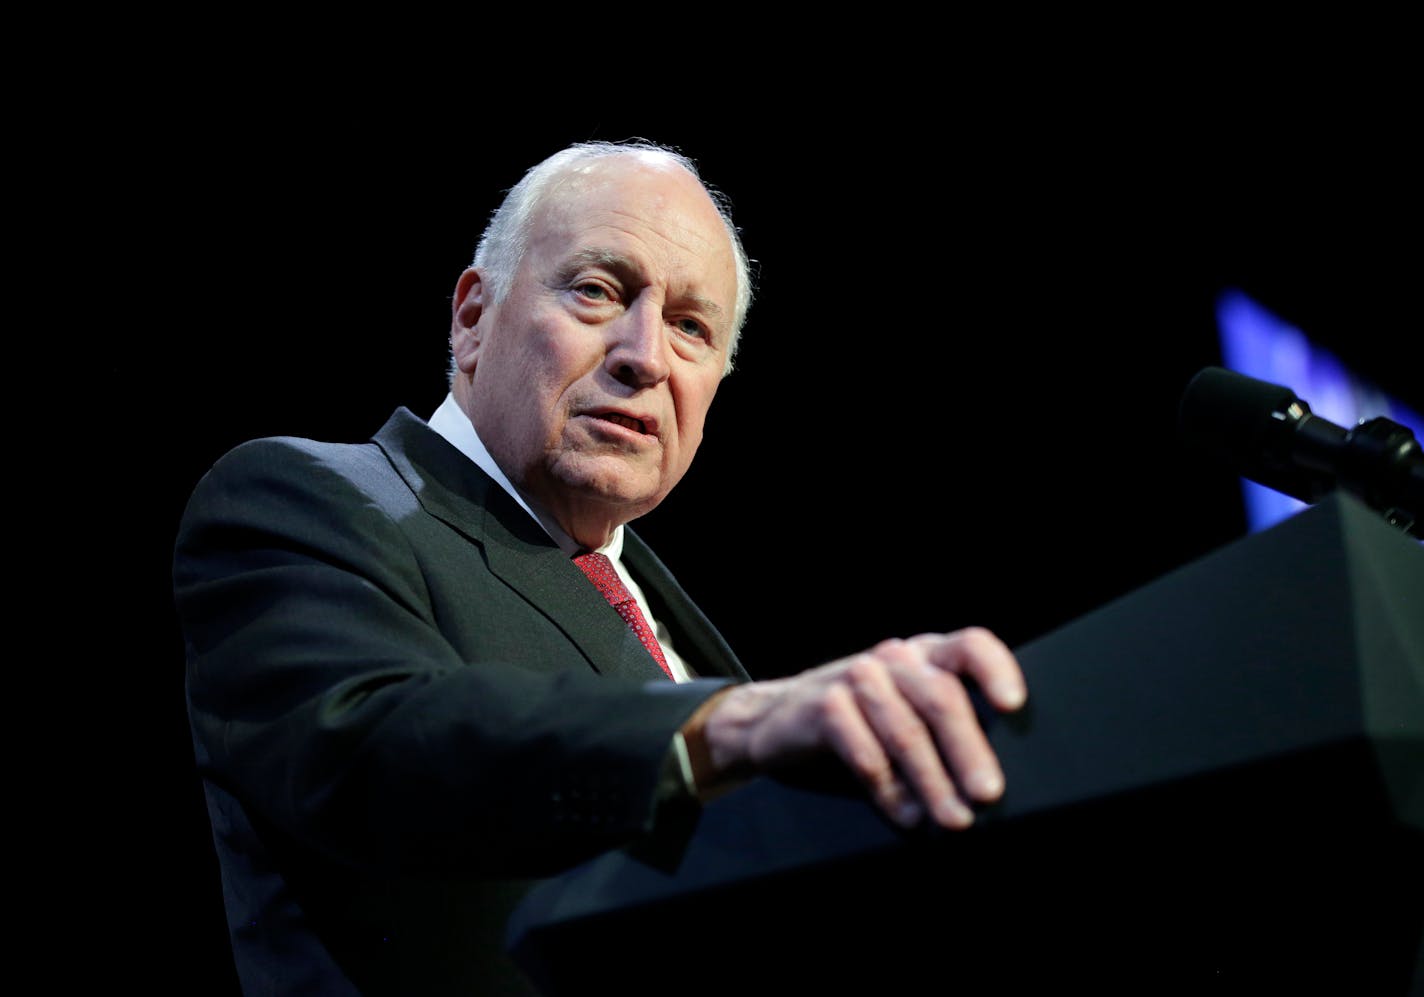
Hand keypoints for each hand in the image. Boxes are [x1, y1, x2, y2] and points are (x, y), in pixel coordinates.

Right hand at [683, 627, 1026, 828]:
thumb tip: (991, 789)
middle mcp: (894, 659)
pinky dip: (889, 789)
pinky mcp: (823, 705)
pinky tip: (905, 815)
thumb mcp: (908, 715)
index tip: (1013, 706)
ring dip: (932, 780)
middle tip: (987, 795)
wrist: (775, 721)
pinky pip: (864, 752)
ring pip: (904, 729)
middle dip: (968, 750)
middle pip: (940, 697)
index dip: (996, 669)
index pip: (969, 646)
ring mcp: (856, 677)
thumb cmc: (861, 724)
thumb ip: (947, 734)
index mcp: (925, 655)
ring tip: (951, 820)